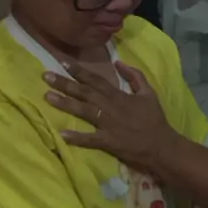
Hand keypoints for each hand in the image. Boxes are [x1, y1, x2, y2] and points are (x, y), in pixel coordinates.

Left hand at [43, 60, 177, 172]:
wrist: (161, 145)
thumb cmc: (154, 119)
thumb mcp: (149, 93)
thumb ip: (134, 76)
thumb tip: (118, 63)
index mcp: (119, 96)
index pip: (96, 80)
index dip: (79, 71)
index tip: (63, 62)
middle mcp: (110, 108)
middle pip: (84, 93)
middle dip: (65, 83)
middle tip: (45, 76)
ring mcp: (108, 125)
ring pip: (84, 111)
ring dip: (65, 104)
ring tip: (48, 97)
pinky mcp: (108, 142)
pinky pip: (90, 139)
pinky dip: (77, 138)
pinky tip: (62, 134)